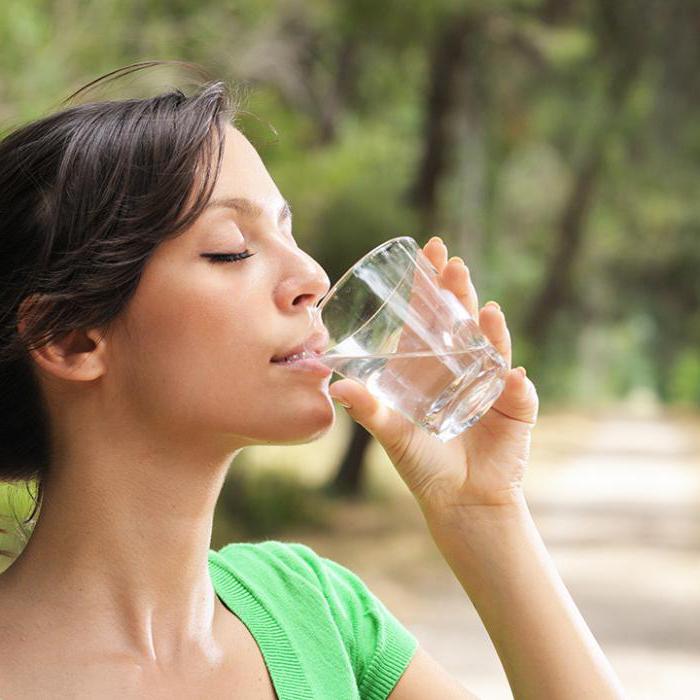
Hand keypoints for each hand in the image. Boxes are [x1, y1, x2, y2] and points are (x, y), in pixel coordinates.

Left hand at [328, 236, 538, 516]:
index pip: (431, 314)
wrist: (460, 501)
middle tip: (451, 264)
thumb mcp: (392, 433)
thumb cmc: (423, 465)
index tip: (428, 250)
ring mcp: (491, 383)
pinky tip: (509, 373)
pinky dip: (513, 382)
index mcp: (432, 365)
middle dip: (458, 290)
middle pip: (462, 319)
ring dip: (488, 326)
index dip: (430, 283)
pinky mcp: (515, 407)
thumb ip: (368, 410)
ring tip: (482, 309)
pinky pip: (515, 390)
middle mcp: (463, 366)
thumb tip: (337, 385)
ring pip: (492, 345)